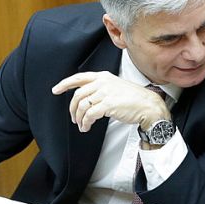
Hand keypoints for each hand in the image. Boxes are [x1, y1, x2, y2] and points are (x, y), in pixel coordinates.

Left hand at [52, 72, 168, 132]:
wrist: (148, 105)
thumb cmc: (134, 98)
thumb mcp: (115, 86)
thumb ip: (101, 88)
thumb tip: (87, 99)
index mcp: (103, 76)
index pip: (79, 78)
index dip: (65, 84)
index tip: (56, 90)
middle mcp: (102, 82)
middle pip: (77, 95)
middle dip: (72, 109)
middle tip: (74, 118)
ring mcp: (105, 93)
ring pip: (82, 106)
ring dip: (79, 118)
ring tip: (82, 125)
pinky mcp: (108, 104)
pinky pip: (89, 115)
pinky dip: (85, 123)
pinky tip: (87, 127)